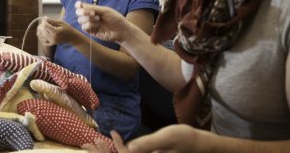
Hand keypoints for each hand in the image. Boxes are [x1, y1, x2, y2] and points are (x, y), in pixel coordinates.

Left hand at [36, 17, 75, 45]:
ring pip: (42, 35)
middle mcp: (53, 37)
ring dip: (41, 31)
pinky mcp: (52, 44)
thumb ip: (52, 20)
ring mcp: (52, 41)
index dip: (44, 21)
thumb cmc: (67, 28)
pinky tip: (44, 34)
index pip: (45, 26)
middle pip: (43, 30)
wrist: (72, 37)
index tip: (45, 19)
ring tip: (44, 27)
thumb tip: (44, 18)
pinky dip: (42, 38)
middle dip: (42, 26)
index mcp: (56, 31)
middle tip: (44, 22)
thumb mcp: (61, 22)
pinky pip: (44, 42)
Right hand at [75, 1, 129, 42]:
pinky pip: (84, 27)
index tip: (80, 5)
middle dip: (83, 12)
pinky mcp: (91, 31)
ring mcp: (90, 24)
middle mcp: (90, 16)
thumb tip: (79, 4)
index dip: (78, 5)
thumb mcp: (104, 10)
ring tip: (98, 19)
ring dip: (88, 18)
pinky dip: (89, 25)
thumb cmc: (115, 18)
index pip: (81, 6)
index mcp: (93, 9)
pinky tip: (97, 25)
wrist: (121, 30)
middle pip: (78, 13)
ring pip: (80, 20)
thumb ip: (92, 7)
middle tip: (92, 12)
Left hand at [82, 125, 200, 152]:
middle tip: (86, 143)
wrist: (203, 146)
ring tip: (96, 141)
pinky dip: (122, 149)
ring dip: (110, 152)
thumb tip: (127, 148)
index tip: (94, 141)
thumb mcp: (166, 137)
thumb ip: (147, 144)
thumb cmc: (186, 139)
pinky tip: (117, 139)